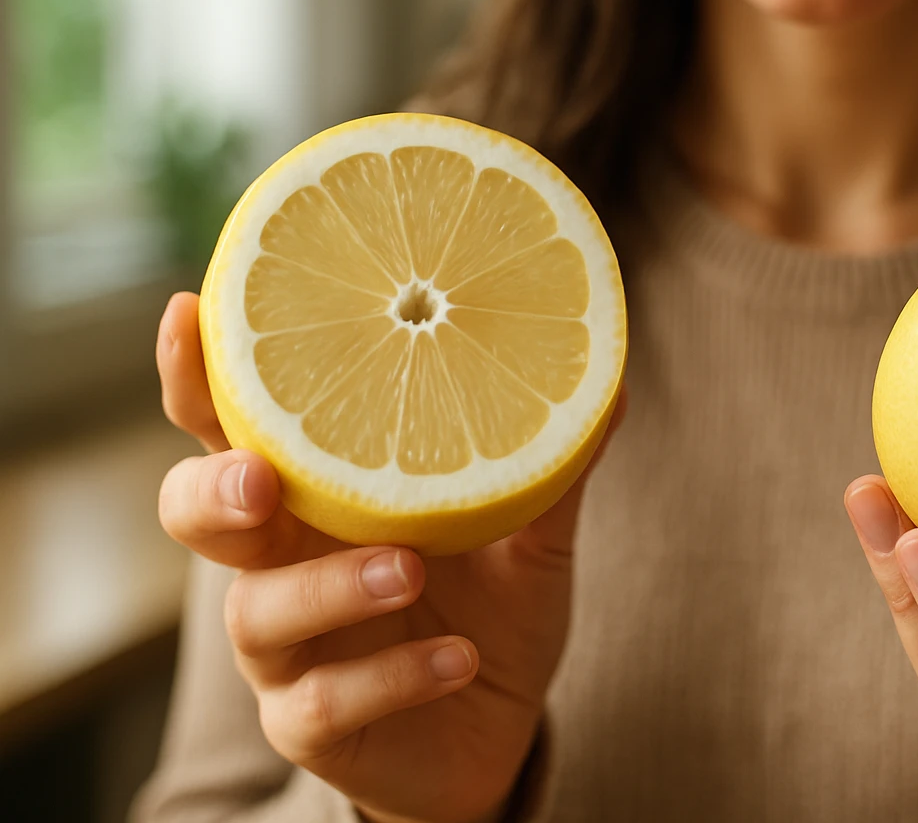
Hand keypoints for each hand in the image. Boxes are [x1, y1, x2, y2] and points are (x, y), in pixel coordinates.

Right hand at [156, 292, 624, 822]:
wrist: (499, 727)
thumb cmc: (492, 610)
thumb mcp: (532, 536)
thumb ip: (553, 467)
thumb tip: (608, 386)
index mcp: (319, 497)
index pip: (237, 426)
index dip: (199, 374)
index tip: (190, 309)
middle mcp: (283, 563)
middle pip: (198, 514)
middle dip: (213, 492)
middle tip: (261, 479)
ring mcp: (288, 650)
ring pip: (256, 615)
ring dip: (329, 587)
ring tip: (408, 568)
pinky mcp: (312, 725)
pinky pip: (325, 704)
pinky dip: (393, 675)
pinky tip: (455, 658)